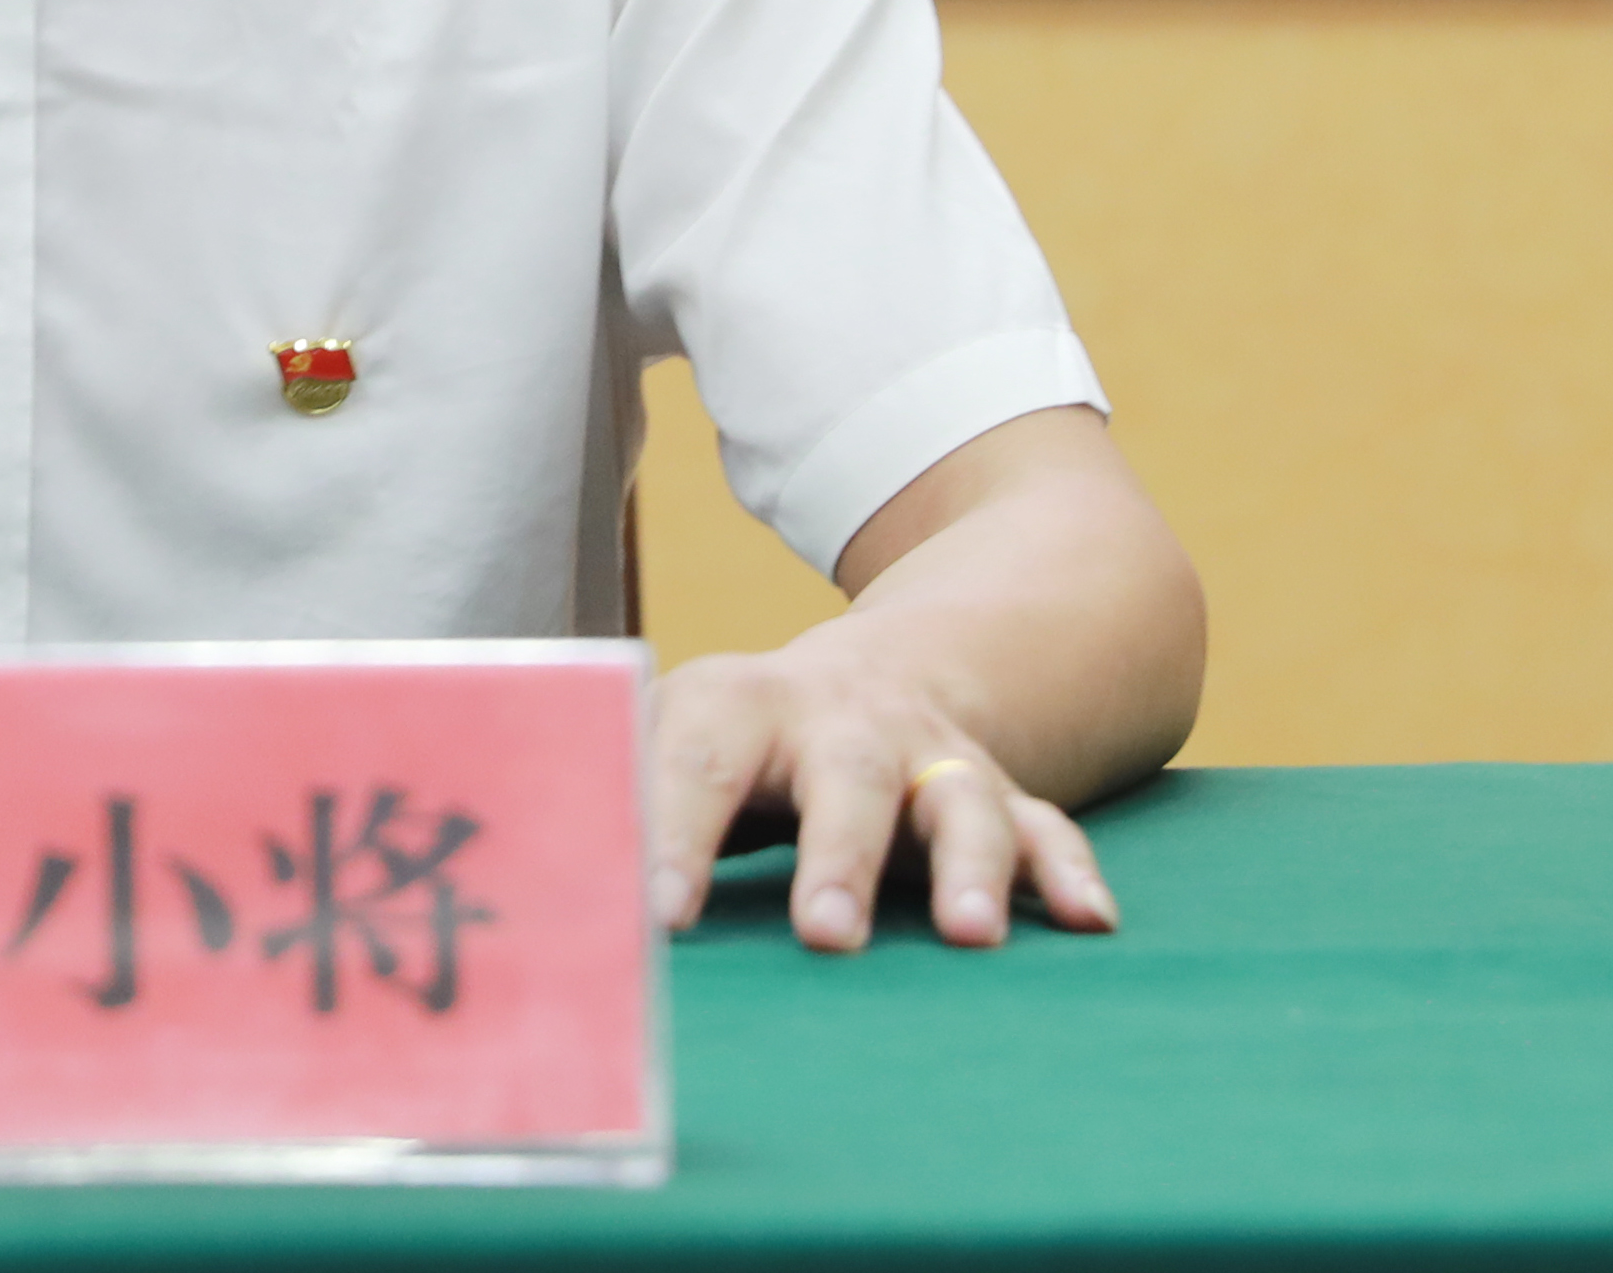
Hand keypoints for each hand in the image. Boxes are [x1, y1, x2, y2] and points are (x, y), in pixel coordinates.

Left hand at [643, 636, 1119, 952]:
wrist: (871, 674)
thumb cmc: (733, 742)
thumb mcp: (665, 740)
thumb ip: (609, 796)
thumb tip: (521, 890)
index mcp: (738, 707)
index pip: (697, 764)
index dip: (673, 836)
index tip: (655, 919)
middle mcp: (843, 724)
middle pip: (846, 779)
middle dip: (839, 856)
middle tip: (826, 934)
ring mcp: (929, 755)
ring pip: (961, 800)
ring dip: (970, 865)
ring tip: (970, 937)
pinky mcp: (997, 789)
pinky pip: (1047, 825)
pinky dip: (1069, 869)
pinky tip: (1090, 921)